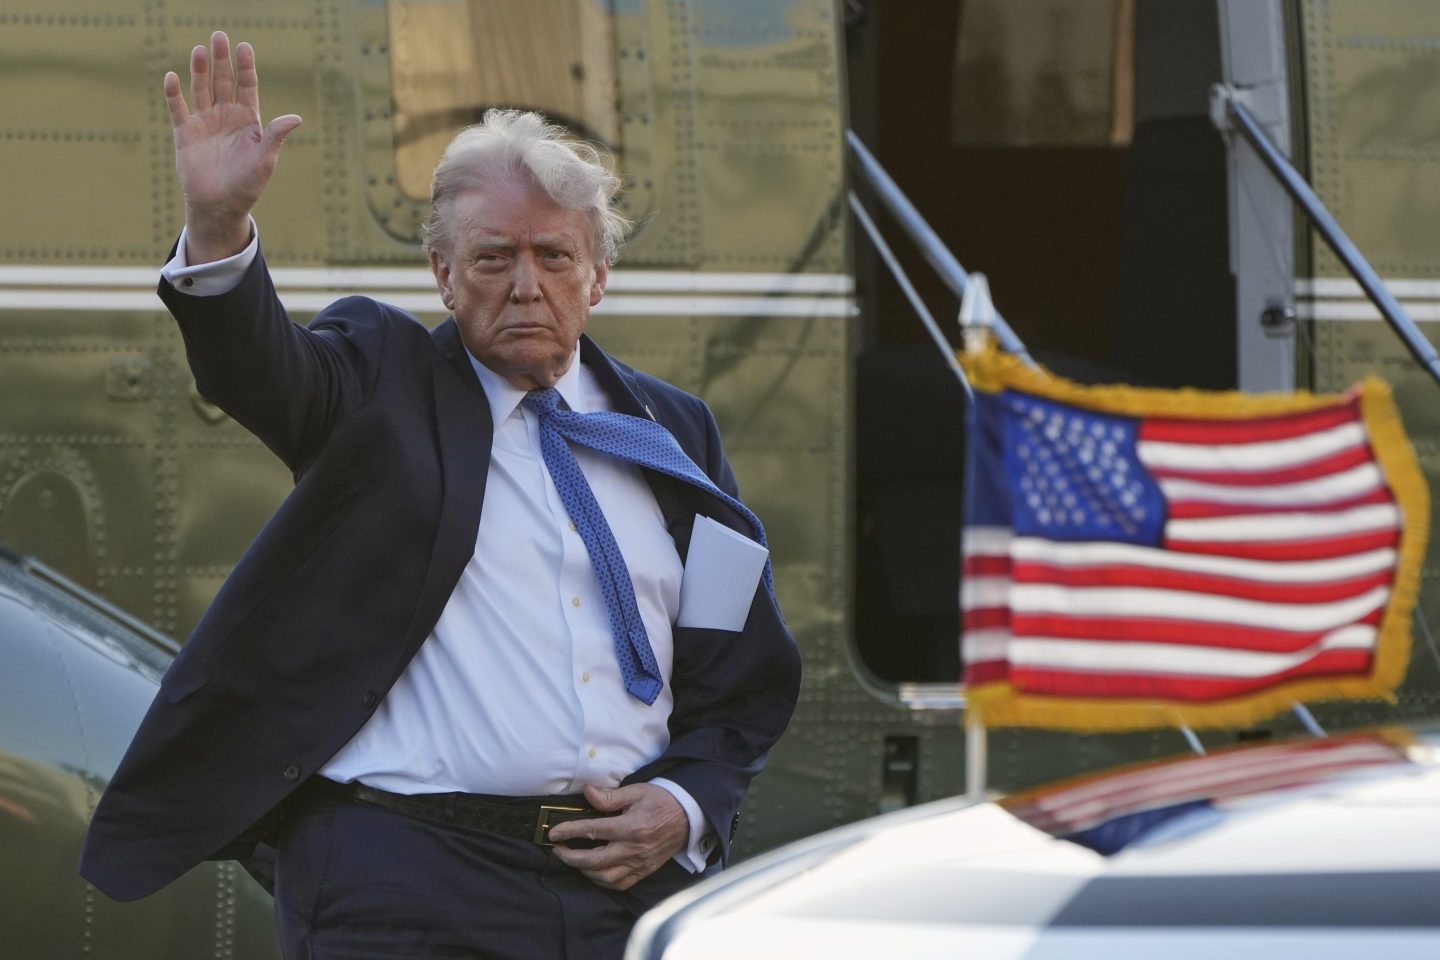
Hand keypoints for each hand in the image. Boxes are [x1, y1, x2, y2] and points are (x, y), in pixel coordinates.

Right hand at [163, 31, 301, 263]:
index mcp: (248, 120)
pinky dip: (174, 93)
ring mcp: (205, 123)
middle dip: (222, 60)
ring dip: (199, 70)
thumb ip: (276, 136)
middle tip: (219, 36)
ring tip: (200, 49)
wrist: (220, 207)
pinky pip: (178, 108)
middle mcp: (226, 117)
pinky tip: (173, 77)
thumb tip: (297, 118)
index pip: (247, 87)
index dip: (246, 67)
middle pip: (223, 81)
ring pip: (201, 89)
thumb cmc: (247, 186)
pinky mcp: (185, 133)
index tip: (244, 46)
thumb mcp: (265, 160)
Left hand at [548, 783, 689, 890]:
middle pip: (594, 860)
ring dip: (584, 871)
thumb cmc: (661, 801)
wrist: (688, 815)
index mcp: (630, 827)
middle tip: (558, 849)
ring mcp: (639, 863)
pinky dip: (603, 881)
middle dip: (570, 857)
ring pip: (605, 877)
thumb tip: (587, 792)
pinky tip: (594, 872)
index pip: (593, 831)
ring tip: (574, 860)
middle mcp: (633, 848)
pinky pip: (620, 884)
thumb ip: (610, 796)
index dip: (569, 831)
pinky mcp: (644, 871)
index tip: (553, 832)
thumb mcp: (636, 792)